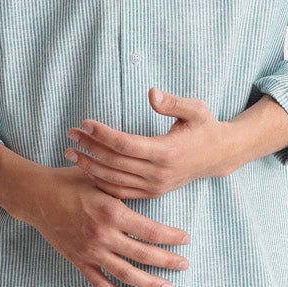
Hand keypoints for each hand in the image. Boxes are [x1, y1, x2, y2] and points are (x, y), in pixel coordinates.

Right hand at [21, 165, 190, 286]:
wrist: (37, 196)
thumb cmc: (70, 182)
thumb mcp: (101, 180)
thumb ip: (126, 190)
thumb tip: (153, 190)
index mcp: (112, 212)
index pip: (151, 231)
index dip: (172, 237)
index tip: (186, 239)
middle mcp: (104, 235)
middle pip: (144, 254)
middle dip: (168, 261)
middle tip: (185, 265)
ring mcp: (91, 251)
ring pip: (126, 274)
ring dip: (149, 282)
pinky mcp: (79, 261)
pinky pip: (100, 283)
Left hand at [64, 87, 236, 198]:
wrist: (218, 156)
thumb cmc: (205, 127)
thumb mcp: (196, 109)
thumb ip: (173, 102)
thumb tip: (152, 93)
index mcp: (167, 152)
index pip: (126, 145)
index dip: (103, 135)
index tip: (85, 123)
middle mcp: (159, 173)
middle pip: (115, 163)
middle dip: (90, 148)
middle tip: (70, 134)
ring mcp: (155, 186)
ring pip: (115, 180)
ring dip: (89, 167)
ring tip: (69, 153)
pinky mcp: (153, 192)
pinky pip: (121, 192)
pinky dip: (101, 183)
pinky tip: (86, 170)